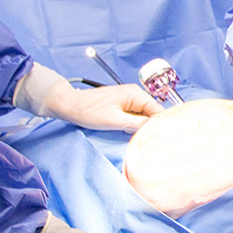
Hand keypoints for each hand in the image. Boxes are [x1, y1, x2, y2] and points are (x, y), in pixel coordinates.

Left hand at [44, 83, 162, 131]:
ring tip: (133, 134)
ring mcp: (128, 99)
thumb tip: (156, 127)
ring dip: (141, 126)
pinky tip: (127, 130)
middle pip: (152, 113)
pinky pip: (135, 115)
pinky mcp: (122, 104)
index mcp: (135, 94)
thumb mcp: (116, 121)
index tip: (161, 137)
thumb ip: (138, 124)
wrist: (70, 106)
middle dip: (150, 125)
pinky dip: (133, 124)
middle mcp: (134, 94)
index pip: (158, 110)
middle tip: (146, 139)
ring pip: (144, 115)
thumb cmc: (89, 111)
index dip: (161, 123)